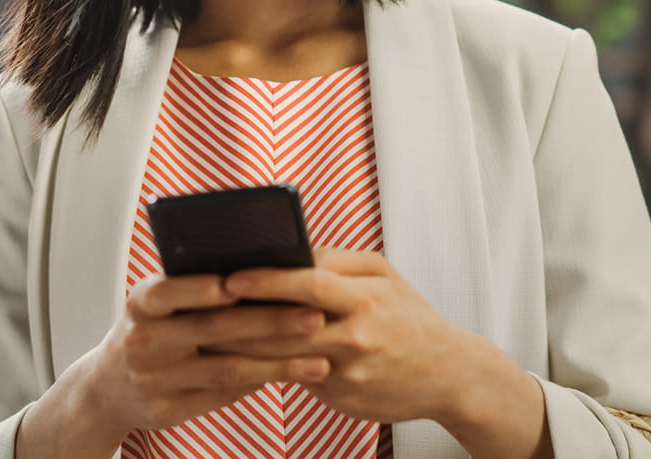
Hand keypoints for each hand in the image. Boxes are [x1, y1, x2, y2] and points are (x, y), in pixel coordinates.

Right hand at [82, 272, 332, 439]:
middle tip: (314, 316)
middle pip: (213, 329)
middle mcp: (142, 341)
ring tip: (319, 356)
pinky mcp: (168, 410)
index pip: (168, 290)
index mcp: (139, 303)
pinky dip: (261, 383)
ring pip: (226, 369)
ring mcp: (154, 380)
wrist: (108, 386)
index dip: (201, 287)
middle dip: (269, 322)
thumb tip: (263, 267)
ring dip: (278, 363)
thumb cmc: (151, 327)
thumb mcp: (156, 302)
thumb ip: (193, 284)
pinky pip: (224, 396)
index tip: (241, 283)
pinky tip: (292, 375)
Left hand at [201, 247, 481, 424]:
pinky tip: (238, 363)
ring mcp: (349, 374)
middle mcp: (357, 337)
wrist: (450, 375)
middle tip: (200, 312)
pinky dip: (268, 370)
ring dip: (242, 350)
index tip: (230, 277)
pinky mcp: (343, 400)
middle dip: (240, 320)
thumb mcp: (384, 277)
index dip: (266, 280)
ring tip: (206, 337)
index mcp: (366, 299)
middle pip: (286, 328)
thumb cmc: (411, 316)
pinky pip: (297, 381)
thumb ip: (337, 262)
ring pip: (284, 361)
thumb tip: (292, 251)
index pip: (308, 284)